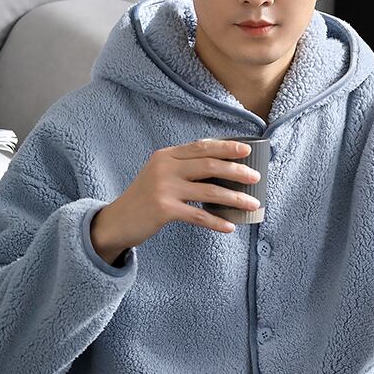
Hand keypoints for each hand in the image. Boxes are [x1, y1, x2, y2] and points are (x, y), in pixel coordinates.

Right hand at [89, 138, 262, 262]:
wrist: (117, 220)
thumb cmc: (145, 198)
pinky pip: (198, 216)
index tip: (247, 150)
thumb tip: (222, 169)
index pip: (201, 147)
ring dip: (234, 198)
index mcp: (166, 155)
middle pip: (209, 165)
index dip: (226, 147)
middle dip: (236, 171)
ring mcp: (163, 188)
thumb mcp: (160, 175)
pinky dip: (216, 221)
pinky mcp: (163, 210)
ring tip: (253, 204)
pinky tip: (229, 226)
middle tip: (256, 177)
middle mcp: (165, 168)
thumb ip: (184, 168)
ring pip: (209, 191)